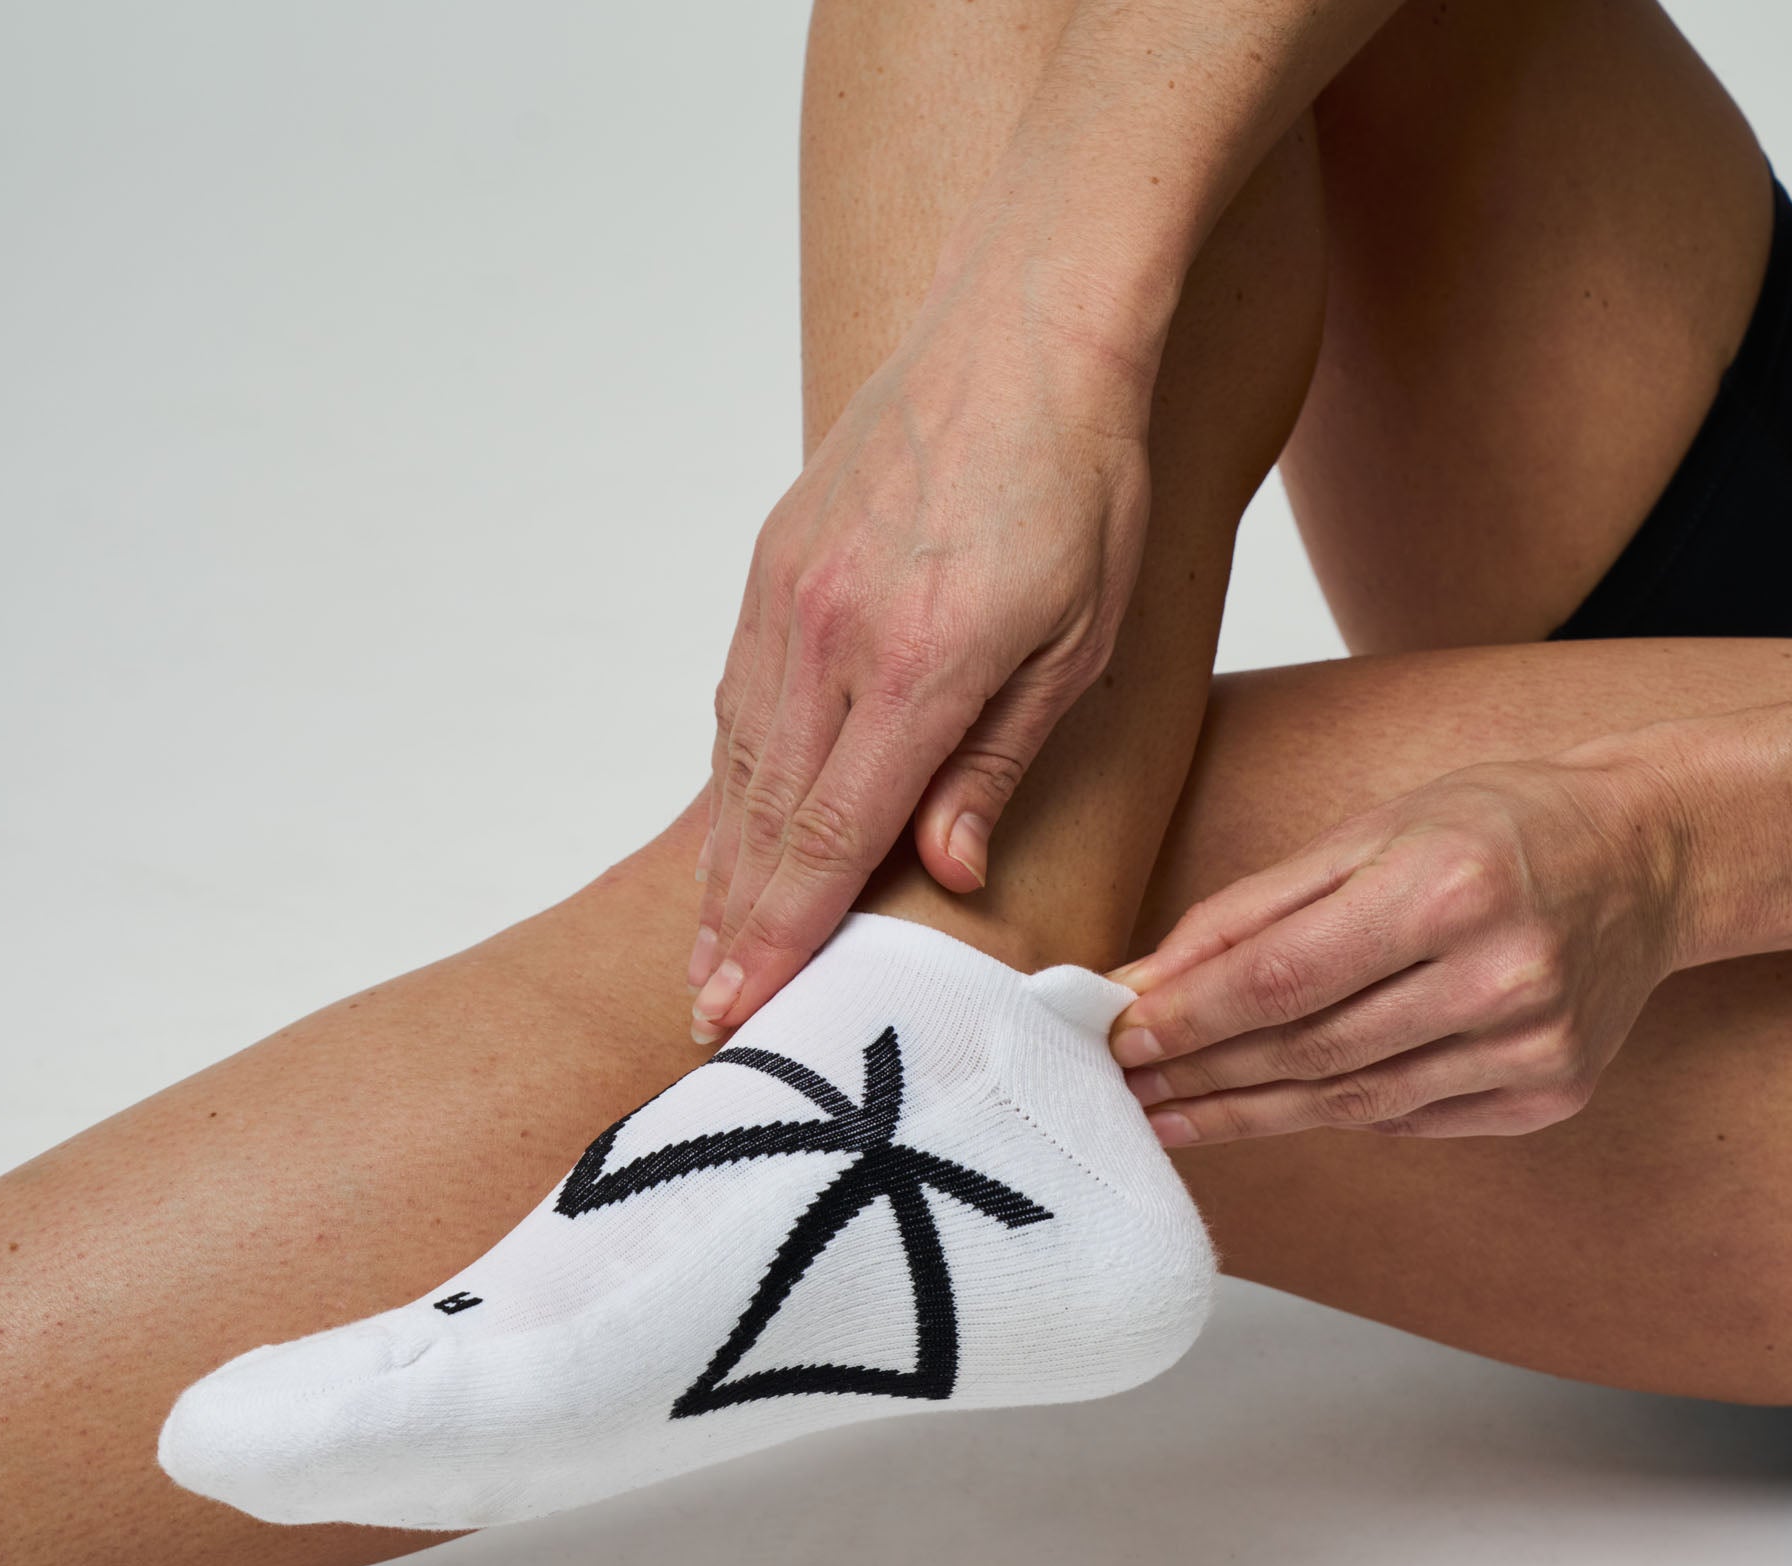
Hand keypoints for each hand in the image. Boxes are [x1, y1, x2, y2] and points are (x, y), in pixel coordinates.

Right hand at [688, 293, 1154, 1040]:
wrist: (1025, 329)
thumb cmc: (1083, 485)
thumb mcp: (1080, 642)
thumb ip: (997, 764)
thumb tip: (943, 873)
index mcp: (913, 669)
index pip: (826, 841)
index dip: (780, 938)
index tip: (740, 1008)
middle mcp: (827, 639)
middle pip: (765, 820)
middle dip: (735, 927)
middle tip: (708, 1011)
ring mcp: (788, 597)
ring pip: (739, 765)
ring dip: (722, 865)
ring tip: (709, 943)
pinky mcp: (775, 565)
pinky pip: (738, 698)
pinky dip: (731, 780)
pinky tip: (734, 829)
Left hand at [1108, 749, 1692, 1141]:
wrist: (1649, 857)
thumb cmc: (1494, 827)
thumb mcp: (1367, 833)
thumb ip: (1253, 910)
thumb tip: (1147, 981)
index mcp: (1450, 888)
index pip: (1282, 978)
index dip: (1190, 1018)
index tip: (1121, 1039)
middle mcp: (1501, 977)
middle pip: (1310, 1051)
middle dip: (1202, 1076)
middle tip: (1126, 1094)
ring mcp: (1535, 1047)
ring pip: (1352, 1102)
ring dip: (1248, 1114)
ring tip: (1172, 1119)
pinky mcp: (1551, 1094)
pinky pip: (1410, 1121)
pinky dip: (1336, 1115)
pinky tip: (1276, 1110)